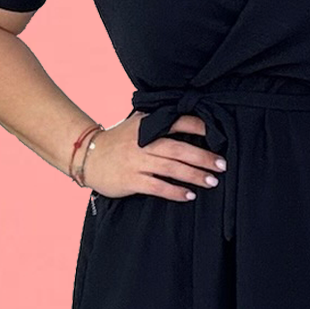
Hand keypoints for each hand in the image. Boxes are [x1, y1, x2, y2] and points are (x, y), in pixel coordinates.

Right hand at [81, 111, 226, 200]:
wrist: (88, 156)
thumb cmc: (117, 140)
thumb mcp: (135, 123)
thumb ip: (156, 119)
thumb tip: (182, 113)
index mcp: (147, 126)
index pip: (176, 122)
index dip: (197, 126)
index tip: (217, 132)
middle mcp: (144, 143)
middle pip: (179, 149)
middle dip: (202, 157)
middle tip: (222, 164)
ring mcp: (137, 162)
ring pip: (171, 168)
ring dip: (193, 175)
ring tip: (212, 181)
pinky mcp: (131, 180)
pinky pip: (157, 187)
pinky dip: (174, 191)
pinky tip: (189, 195)